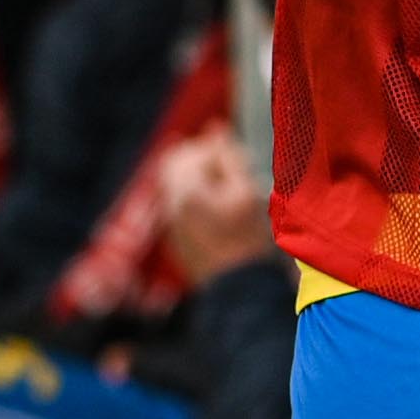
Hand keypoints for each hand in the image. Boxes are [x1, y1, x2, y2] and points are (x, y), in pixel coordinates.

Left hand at [156, 126, 274, 281]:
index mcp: (185, 189)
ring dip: (199, 179)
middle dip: (201, 160)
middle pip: (174, 164)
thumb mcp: (246, 191)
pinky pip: (180, 206)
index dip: (215, 149)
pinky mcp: (178, 238)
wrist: (240, 290)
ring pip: (176, 185)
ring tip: (228, 192)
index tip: (237, 159)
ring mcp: (172, 223)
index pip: (192, 150)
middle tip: (229, 170)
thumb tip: (214, 129)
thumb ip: (228, 157)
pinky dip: (198, 199)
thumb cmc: (248, 239)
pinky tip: (222, 212)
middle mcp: (171, 204)